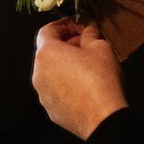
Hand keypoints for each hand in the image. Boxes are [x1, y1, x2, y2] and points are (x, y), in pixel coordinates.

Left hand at [32, 19, 125, 139]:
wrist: (104, 118)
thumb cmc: (101, 79)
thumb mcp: (100, 47)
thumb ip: (89, 35)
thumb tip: (87, 31)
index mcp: (47, 54)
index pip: (46, 31)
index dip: (63, 25)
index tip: (78, 25)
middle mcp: (39, 73)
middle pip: (48, 53)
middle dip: (65, 45)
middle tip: (86, 45)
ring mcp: (43, 94)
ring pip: (51, 73)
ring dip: (65, 66)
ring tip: (87, 66)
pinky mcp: (51, 110)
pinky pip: (56, 91)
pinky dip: (66, 85)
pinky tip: (85, 86)